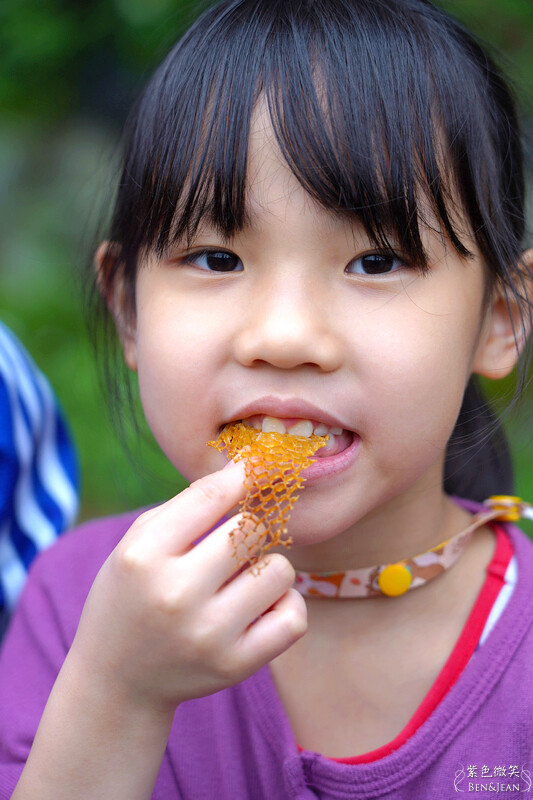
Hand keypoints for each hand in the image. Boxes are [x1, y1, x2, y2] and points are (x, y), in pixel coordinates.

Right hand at [70, 460, 306, 714]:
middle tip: (233, 544)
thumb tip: (246, 472)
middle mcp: (175, 595)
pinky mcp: (235, 666)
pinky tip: (262, 605)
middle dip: (248, 529)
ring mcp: (207, 634)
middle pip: (251, 529)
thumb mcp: (136, 544)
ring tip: (244, 579)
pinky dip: (286, 604)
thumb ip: (185, 507)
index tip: (253, 468)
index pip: (210, 496)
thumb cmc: (133, 595)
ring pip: (280, 570)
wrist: (117, 680)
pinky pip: (294, 617)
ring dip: (268, 568)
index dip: (240, 475)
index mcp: (143, 557)